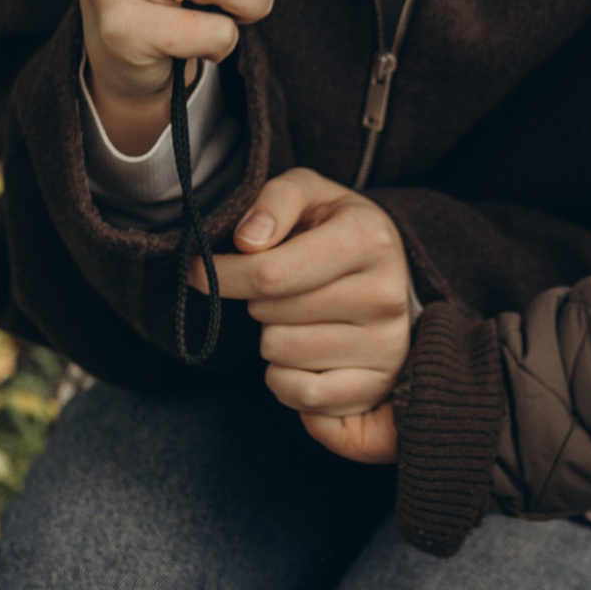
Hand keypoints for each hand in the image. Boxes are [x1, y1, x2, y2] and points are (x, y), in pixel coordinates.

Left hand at [193, 168, 413, 464]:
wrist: (393, 274)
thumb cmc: (336, 231)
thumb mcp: (312, 194)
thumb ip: (276, 201)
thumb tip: (247, 241)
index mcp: (368, 239)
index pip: (269, 274)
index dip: (221, 275)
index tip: (198, 269)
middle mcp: (385, 294)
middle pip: (270, 315)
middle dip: (257, 302)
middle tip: (281, 288)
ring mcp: (385, 345)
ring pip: (281, 356)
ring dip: (272, 338)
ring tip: (298, 317)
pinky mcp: (376, 385)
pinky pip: (302, 395)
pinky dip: (285, 379)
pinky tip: (301, 355)